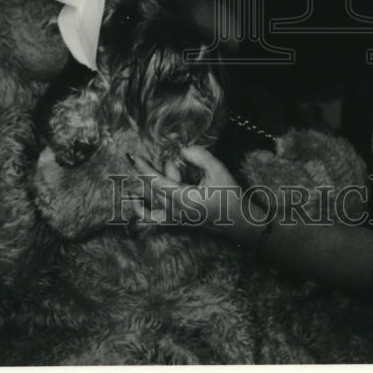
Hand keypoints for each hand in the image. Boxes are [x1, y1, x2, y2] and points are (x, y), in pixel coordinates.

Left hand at [128, 146, 251, 242]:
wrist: (240, 222)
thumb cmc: (231, 196)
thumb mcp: (219, 171)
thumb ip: (200, 156)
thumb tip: (182, 149)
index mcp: (185, 199)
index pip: (157, 182)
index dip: (143, 168)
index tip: (132, 156)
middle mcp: (176, 212)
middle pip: (153, 188)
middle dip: (158, 170)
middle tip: (179, 161)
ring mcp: (174, 220)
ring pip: (151, 200)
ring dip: (154, 184)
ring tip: (177, 173)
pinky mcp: (175, 223)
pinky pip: (150, 218)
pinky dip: (140, 209)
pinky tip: (132, 199)